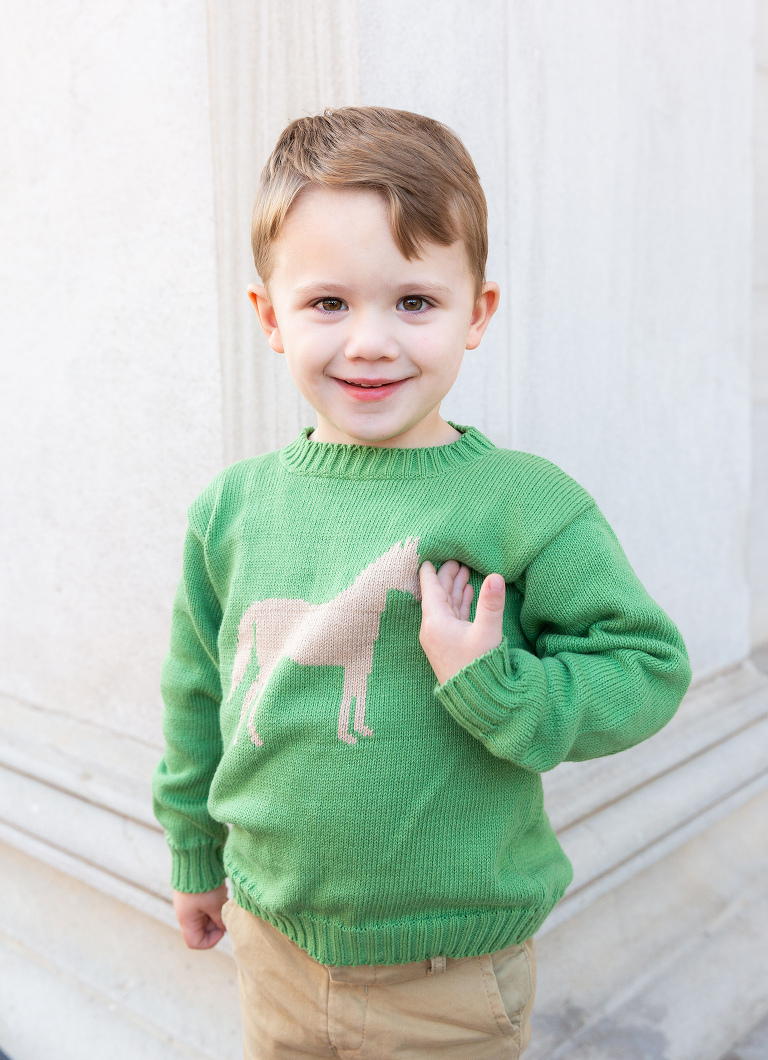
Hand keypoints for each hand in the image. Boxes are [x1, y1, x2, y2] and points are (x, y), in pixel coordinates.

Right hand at [173, 883, 228, 948]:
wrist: (196, 857)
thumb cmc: (204, 883)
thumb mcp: (216, 904)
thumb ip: (220, 920)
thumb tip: (226, 928)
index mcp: (186, 919)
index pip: (194, 942)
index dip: (210, 941)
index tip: (222, 928)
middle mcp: (185, 913)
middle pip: (201, 929)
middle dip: (216, 924)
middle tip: (225, 912)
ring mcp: (190, 903)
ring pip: (206, 917)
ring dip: (217, 912)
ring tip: (223, 899)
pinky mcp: (195, 893)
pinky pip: (206, 905)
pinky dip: (215, 903)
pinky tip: (221, 891)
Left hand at [418, 560, 505, 684]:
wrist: (477, 701)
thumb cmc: (479, 667)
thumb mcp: (487, 633)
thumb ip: (491, 604)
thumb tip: (495, 576)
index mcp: (435, 622)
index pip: (429, 588)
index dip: (431, 570)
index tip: (430, 555)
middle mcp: (434, 628)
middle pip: (438, 594)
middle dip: (447, 576)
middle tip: (457, 558)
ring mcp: (441, 637)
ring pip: (447, 605)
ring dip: (455, 588)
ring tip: (464, 570)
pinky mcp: (450, 645)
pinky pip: (453, 617)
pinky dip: (460, 603)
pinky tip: (467, 593)